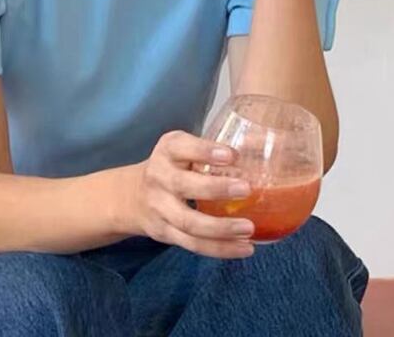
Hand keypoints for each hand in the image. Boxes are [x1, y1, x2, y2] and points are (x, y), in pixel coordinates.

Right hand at [120, 130, 256, 258]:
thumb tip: (260, 144)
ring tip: (249, 229)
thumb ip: (214, 149)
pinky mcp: (166, 233)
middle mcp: (159, 177)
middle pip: (183, 185)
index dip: (206, 151)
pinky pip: (193, 245)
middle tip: (246, 189)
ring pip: (189, 222)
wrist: (132, 196)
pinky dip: (220, 249)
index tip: (233, 155)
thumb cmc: (173, 166)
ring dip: (221, 228)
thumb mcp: (184, 149)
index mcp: (167, 151)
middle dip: (215, 188)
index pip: (182, 147)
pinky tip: (244, 248)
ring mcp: (160, 209)